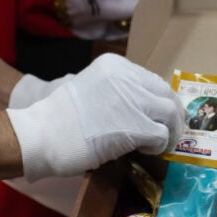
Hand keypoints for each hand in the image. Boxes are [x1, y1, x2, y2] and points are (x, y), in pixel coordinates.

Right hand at [7, 54, 183, 179]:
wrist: (43, 135)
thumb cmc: (59, 119)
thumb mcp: (90, 88)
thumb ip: (117, 92)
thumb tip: (144, 108)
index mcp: (114, 65)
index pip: (151, 80)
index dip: (160, 99)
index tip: (161, 114)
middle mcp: (127, 76)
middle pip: (165, 93)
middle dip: (173, 114)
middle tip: (172, 131)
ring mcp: (134, 100)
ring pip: (170, 113)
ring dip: (170, 132)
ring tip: (161, 144)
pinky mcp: (138, 126)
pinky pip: (163, 135)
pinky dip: (160, 145)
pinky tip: (146, 150)